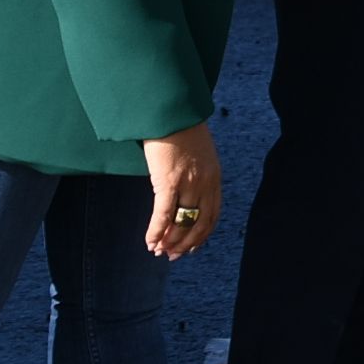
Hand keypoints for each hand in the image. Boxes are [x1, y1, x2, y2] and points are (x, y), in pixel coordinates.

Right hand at [143, 123, 220, 257]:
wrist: (171, 109)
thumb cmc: (180, 126)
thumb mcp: (198, 151)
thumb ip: (197, 170)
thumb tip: (185, 186)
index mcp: (214, 176)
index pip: (213, 215)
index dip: (201, 235)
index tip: (192, 247)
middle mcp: (205, 183)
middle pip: (199, 224)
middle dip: (185, 244)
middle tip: (172, 255)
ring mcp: (188, 183)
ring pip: (182, 223)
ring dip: (170, 241)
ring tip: (159, 251)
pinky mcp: (168, 181)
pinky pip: (163, 215)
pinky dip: (156, 231)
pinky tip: (150, 241)